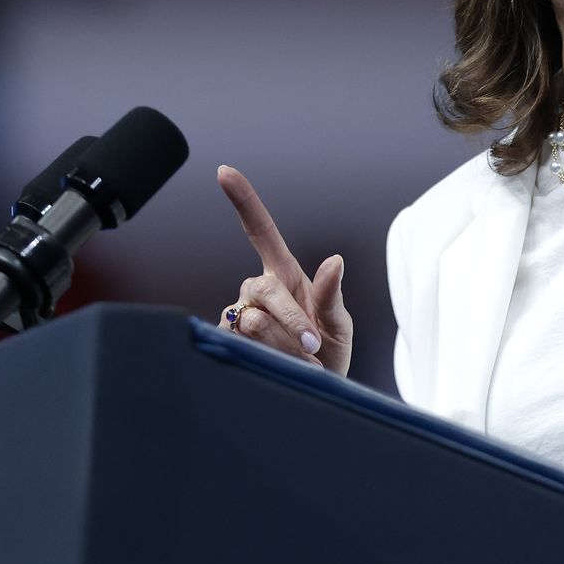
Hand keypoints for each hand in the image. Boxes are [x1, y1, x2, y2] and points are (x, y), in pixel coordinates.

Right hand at [216, 165, 353, 376]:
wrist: (313, 391)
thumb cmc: (327, 354)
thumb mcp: (339, 325)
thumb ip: (332, 295)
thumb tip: (335, 260)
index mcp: (285, 275)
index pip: (260, 231)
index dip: (243, 200)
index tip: (224, 171)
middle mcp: (257, 289)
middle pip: (264, 289)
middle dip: (293, 320)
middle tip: (314, 346)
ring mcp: (240, 315)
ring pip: (252, 321)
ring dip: (283, 344)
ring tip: (300, 360)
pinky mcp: (228, 341)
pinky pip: (241, 344)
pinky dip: (269, 358)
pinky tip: (278, 365)